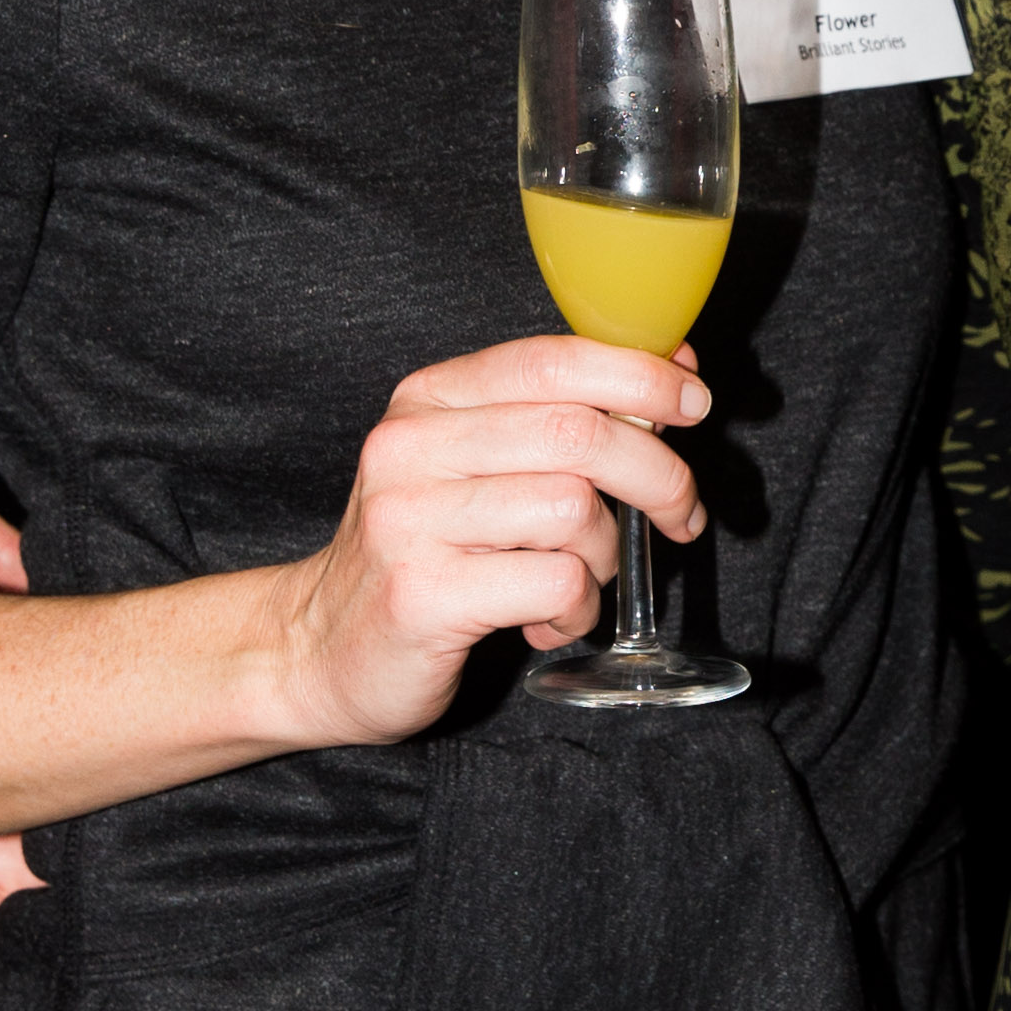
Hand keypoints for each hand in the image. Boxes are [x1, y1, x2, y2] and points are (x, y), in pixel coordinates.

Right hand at [268, 332, 711, 747]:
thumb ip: (558, 421)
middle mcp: (410, 447)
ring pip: (573, 510)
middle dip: (659, 475)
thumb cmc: (420, 556)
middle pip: (579, 434)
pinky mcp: (423, 595)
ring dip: (606, 556)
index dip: (641, 376)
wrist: (317, 650)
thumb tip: (673, 371)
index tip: (693, 404)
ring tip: (579, 581)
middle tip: (680, 515)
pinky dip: (577, 611)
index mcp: (428, 400)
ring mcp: (409, 521)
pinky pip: (555, 584)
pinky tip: (545, 621)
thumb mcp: (475, 467)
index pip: (552, 360)